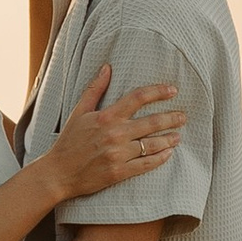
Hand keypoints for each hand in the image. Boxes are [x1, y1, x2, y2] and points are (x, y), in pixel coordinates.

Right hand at [42, 61, 184, 203]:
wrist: (58, 173)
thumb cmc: (69, 141)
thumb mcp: (79, 112)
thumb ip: (95, 89)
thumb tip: (107, 67)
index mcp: (106, 117)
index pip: (138, 98)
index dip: (158, 92)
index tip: (172, 91)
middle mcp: (115, 134)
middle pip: (151, 122)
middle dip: (171, 118)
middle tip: (183, 116)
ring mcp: (118, 155)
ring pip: (151, 145)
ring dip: (168, 139)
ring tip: (178, 136)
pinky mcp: (119, 173)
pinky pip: (146, 164)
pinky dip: (160, 159)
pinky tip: (168, 154)